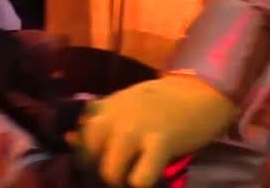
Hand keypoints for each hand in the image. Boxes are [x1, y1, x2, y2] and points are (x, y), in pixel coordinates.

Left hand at [76, 75, 237, 186]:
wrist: (199, 90)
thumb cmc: (160, 102)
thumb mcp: (122, 105)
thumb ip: (98, 122)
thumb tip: (69, 140)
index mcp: (102, 107)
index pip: (76, 140)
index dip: (86, 157)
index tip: (98, 162)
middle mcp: (113, 117)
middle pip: (87, 159)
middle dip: (101, 171)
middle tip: (120, 171)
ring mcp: (135, 129)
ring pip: (110, 172)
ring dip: (121, 180)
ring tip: (135, 174)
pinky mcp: (160, 142)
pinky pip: (140, 179)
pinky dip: (143, 182)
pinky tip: (151, 174)